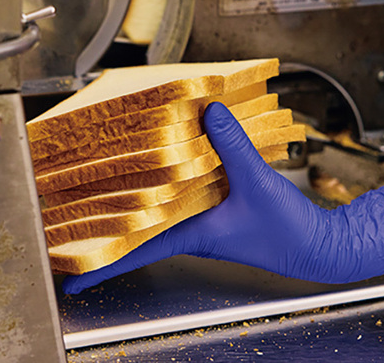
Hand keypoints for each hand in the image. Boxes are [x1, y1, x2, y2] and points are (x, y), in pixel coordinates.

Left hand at [62, 102, 383, 293]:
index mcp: (190, 234)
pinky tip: (167, 161)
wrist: (315, 245)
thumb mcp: (256, 184)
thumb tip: (209, 111)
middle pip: (137, 226)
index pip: (135, 249)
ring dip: (135, 200)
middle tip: (72, 218)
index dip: (100, 260)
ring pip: (158, 209)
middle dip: (107, 223)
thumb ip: (232, 146)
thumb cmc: (286, 230)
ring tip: (104, 186)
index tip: (68, 273)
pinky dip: (170, 180)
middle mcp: (189, 230)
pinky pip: (181, 195)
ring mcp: (201, 221)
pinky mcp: (216, 210)